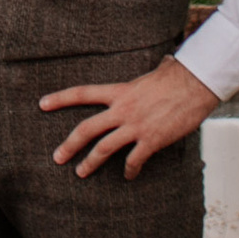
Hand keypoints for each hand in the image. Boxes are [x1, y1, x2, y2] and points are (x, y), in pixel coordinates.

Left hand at [38, 57, 217, 177]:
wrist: (196, 86)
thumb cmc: (179, 76)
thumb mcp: (158, 71)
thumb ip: (154, 71)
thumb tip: (166, 61)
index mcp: (119, 91)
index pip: (82, 93)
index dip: (60, 98)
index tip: (42, 104)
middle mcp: (122, 109)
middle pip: (87, 129)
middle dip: (69, 145)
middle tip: (57, 158)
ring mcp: (135, 126)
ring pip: (104, 148)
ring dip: (90, 163)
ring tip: (81, 173)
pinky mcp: (151, 140)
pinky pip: (134, 160)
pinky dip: (130, 169)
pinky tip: (128, 175)